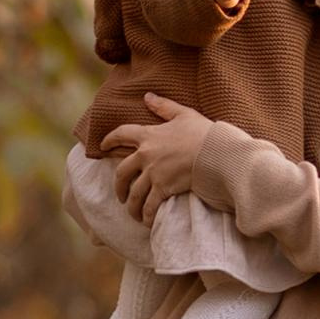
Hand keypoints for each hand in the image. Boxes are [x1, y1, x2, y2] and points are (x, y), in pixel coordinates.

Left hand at [102, 95, 210, 218]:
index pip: (121, 134)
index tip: (103, 147)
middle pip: (121, 172)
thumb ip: (164, 106)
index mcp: (148, 135)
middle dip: (118, 186)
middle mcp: (146, 155)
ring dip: (131, 206)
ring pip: (134, 194)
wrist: (217, 153)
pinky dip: (146, 216)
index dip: (109, 140)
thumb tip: (147, 96)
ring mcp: (153, 173)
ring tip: (133, 213)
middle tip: (120, 194)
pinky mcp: (163, 188)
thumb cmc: (203, 132)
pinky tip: (147, 221)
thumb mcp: (184, 114)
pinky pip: (149, 206)